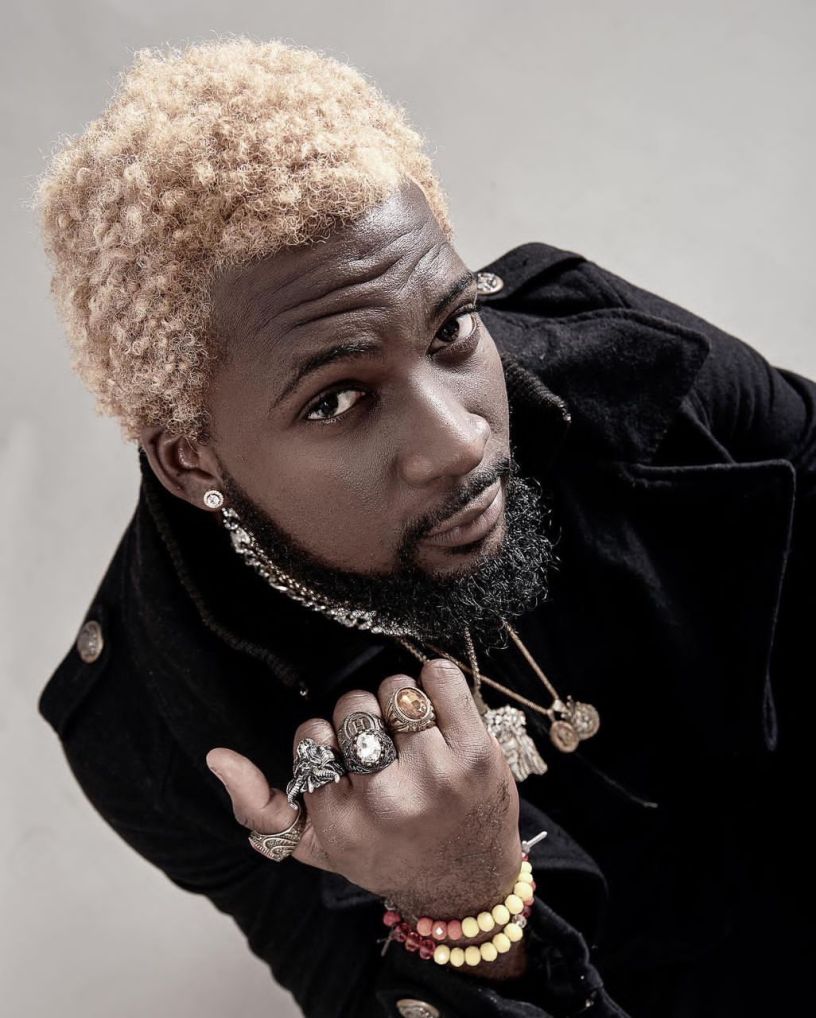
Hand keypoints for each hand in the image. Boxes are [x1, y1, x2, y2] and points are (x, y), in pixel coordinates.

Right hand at [206, 658, 521, 919]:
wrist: (467, 885)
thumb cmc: (386, 856)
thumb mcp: (317, 847)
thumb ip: (259, 807)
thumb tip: (218, 756)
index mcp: (343, 823)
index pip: (310, 736)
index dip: (324, 737)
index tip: (342, 759)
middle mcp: (388, 799)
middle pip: (352, 708)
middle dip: (360, 718)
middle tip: (378, 746)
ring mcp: (437, 773)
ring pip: (395, 689)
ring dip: (397, 702)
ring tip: (408, 732)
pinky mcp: (476, 751)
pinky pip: (441, 678)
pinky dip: (435, 681)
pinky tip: (435, 712)